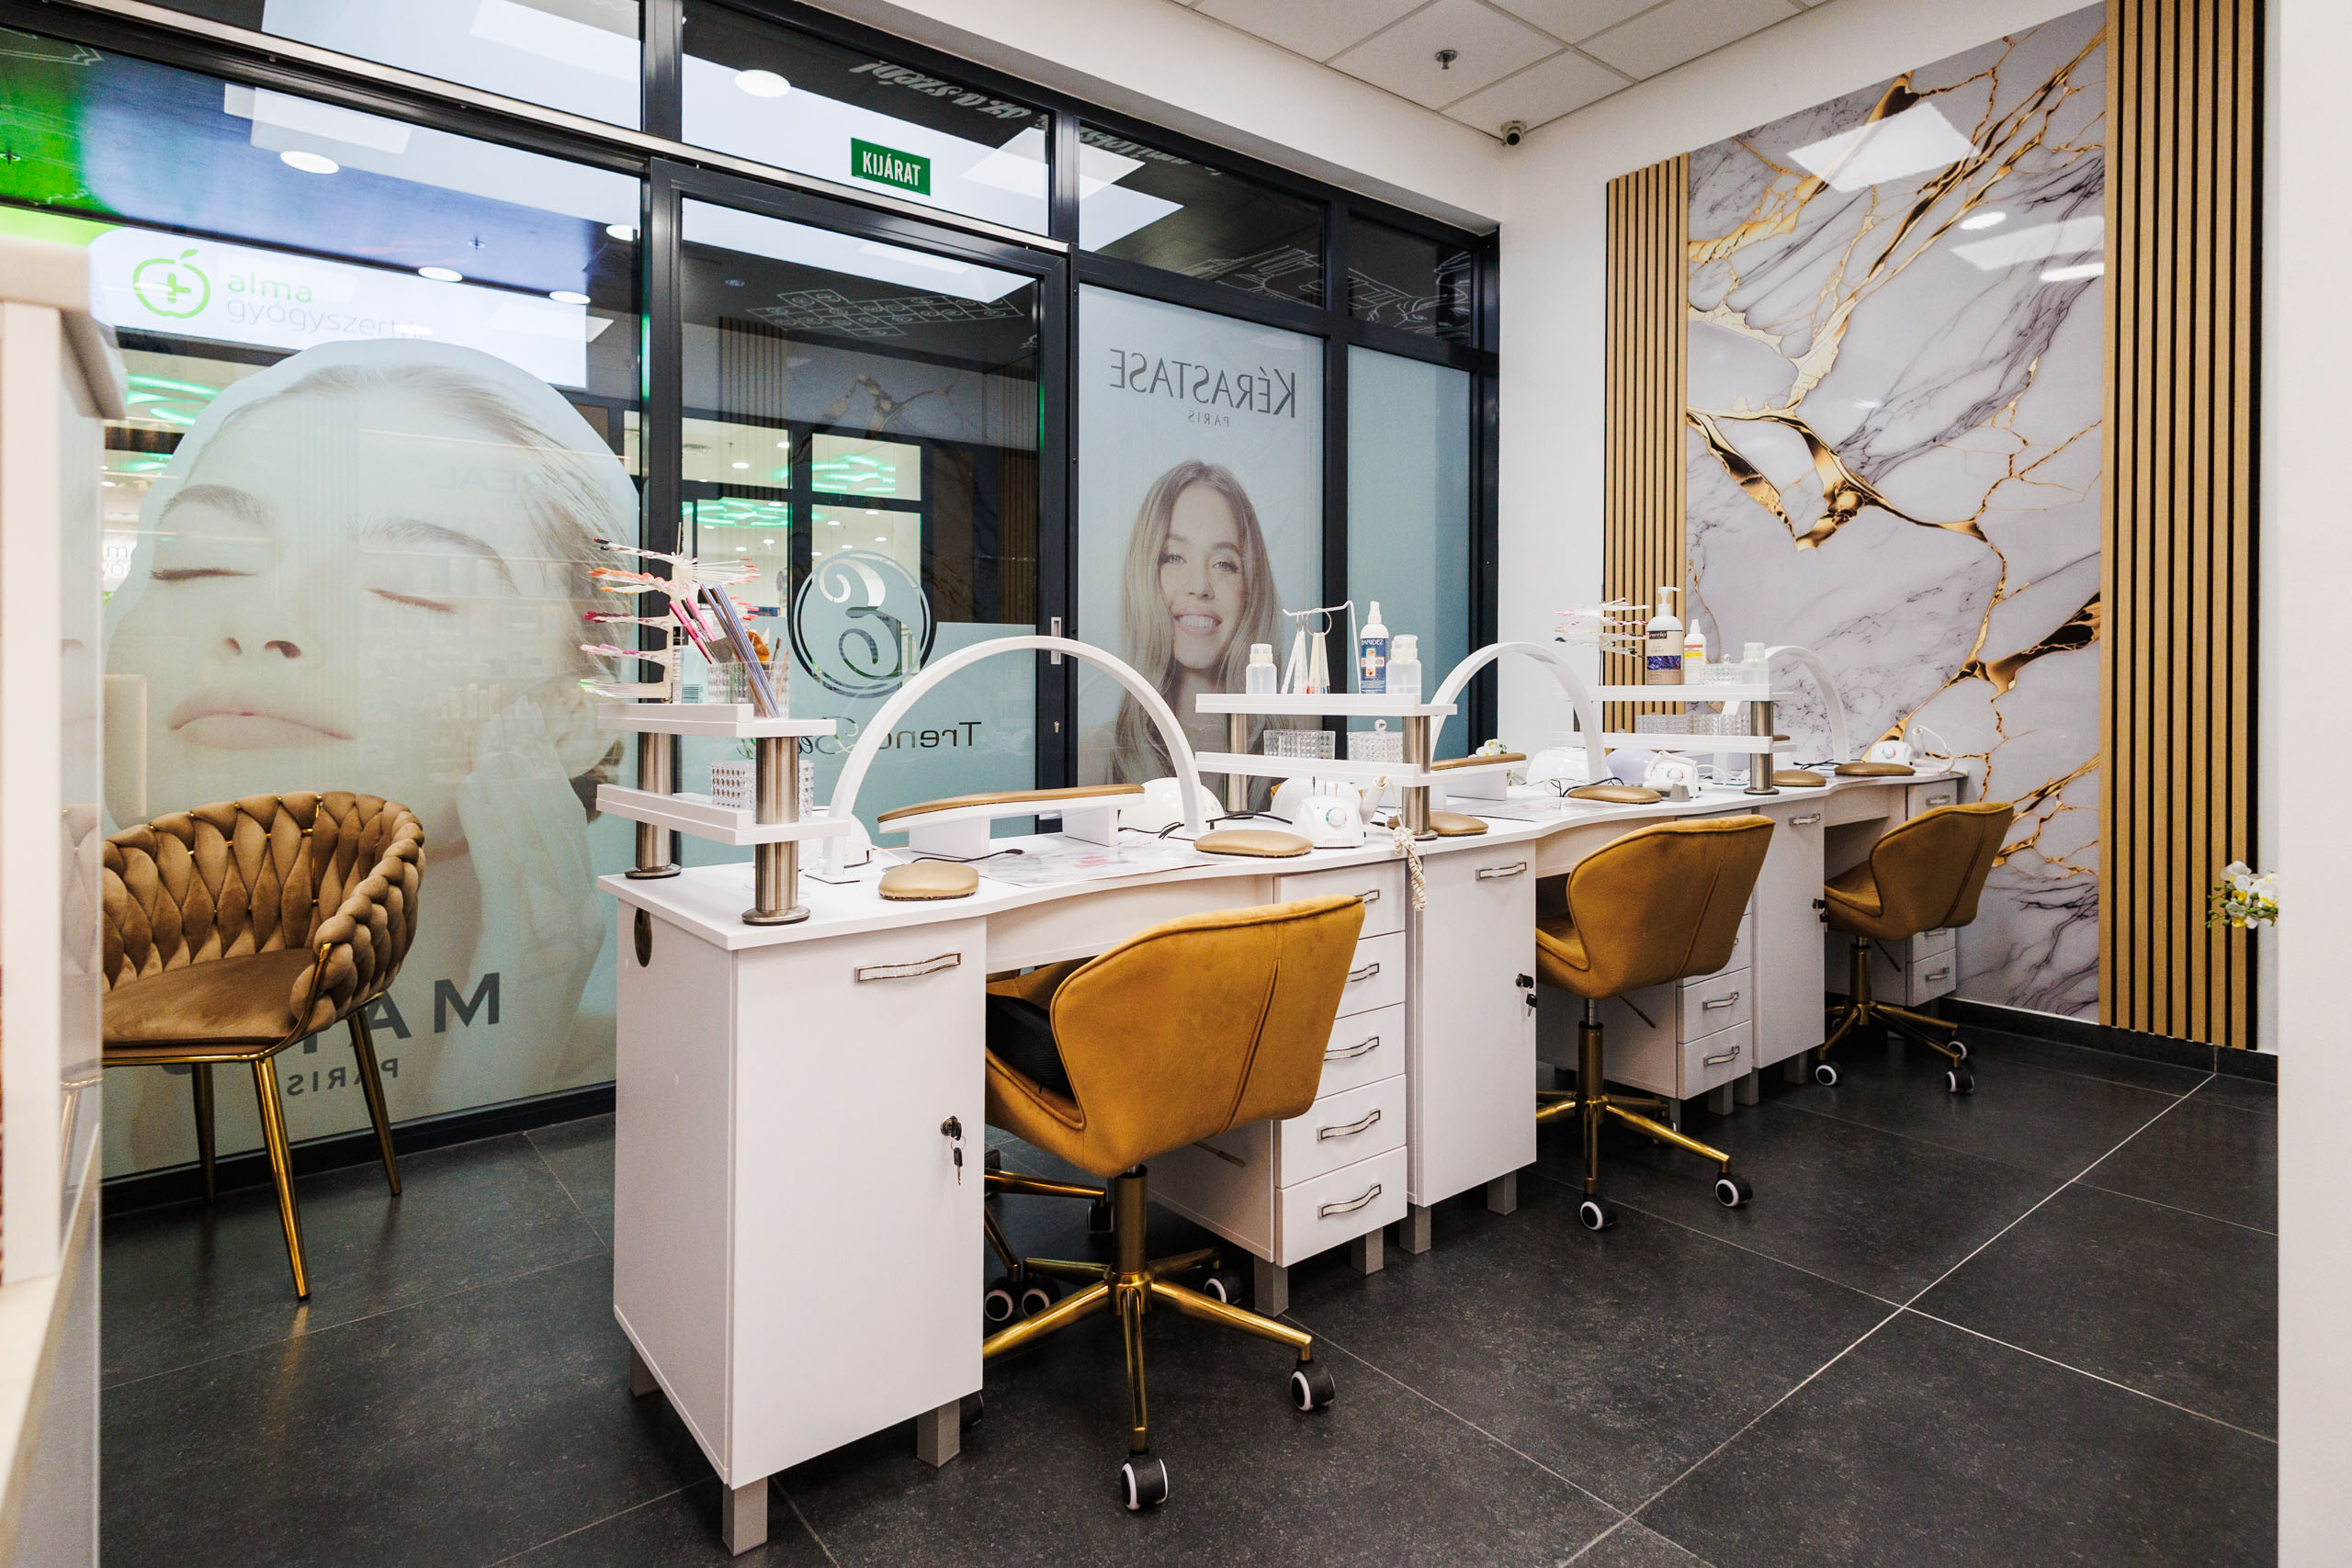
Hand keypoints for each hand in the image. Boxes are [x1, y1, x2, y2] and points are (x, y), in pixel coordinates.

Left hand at [434, 693, 607, 1106]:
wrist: (499, 1097)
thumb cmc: (492, 1039)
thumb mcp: (511, 965)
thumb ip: (513, 910)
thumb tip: (492, 853)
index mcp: (583, 919)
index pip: (568, 829)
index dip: (547, 771)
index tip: (522, 728)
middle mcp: (581, 920)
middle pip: (561, 821)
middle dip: (534, 758)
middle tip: (508, 710)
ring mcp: (561, 935)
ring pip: (541, 836)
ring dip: (513, 775)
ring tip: (490, 732)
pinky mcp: (528, 950)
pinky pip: (512, 870)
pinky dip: (494, 822)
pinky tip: (474, 787)